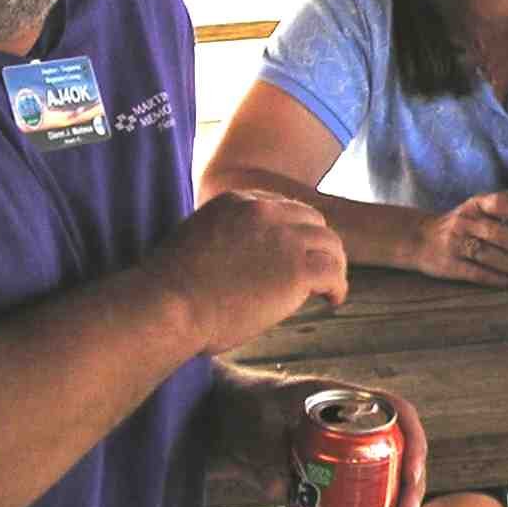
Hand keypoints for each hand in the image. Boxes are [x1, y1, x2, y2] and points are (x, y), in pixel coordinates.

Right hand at [144, 188, 347, 350]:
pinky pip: (334, 272)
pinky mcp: (298, 269)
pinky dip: (338, 286)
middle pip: (311, 220)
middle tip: (317, 270)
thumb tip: (242, 260)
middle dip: (316, 244)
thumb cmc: (172, 288)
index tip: (295, 253)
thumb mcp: (198, 240)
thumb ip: (226, 238)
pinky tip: (332, 300)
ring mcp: (284, 238)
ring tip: (329, 287)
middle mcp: (265, 211)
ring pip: (330, 243)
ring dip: (332, 264)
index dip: (294, 232)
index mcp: (239, 200)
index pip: (283, 208)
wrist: (169, 305)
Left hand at [209, 368, 428, 506]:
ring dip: (399, 504)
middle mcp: (354, 424)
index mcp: (346, 401)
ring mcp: (346, 449)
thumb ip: (269, 446)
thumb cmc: (243, 410)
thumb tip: (287, 487)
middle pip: (400, 451)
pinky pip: (364, 491)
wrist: (224, 423)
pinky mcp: (333, 473)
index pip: (397, 413)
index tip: (411, 475)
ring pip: (387, 474)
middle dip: (410, 488)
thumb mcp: (258, 422)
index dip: (414, 442)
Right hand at [415, 191, 507, 286]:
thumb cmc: (462, 222)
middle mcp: (466, 221)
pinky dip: (502, 280)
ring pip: (491, 257)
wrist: (418, 238)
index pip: (502, 203)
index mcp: (476, 203)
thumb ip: (506, 207)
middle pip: (499, 235)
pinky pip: (479, 274)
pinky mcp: (451, 266)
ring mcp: (456, 244)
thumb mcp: (478, 207)